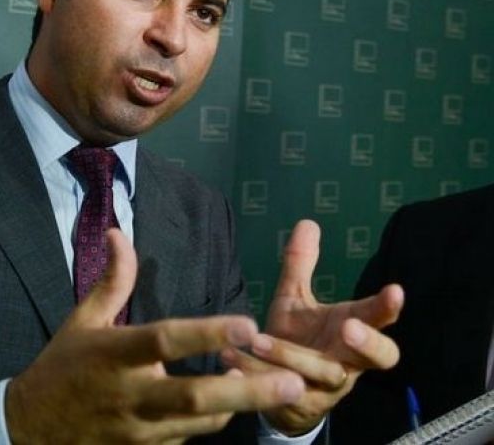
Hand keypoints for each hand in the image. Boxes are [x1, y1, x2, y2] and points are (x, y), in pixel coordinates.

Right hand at [5, 228, 307, 443]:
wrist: (31, 428)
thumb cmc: (62, 366)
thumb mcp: (82, 320)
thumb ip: (111, 280)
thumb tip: (118, 232)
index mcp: (114, 355)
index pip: (165, 341)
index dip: (206, 333)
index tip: (248, 323)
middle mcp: (130, 395)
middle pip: (194, 397)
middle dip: (248, 390)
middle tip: (295, 379)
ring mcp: (138, 431)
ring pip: (200, 424)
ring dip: (240, 406)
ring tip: (282, 388)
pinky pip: (188, 439)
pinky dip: (213, 422)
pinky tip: (235, 404)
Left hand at [225, 219, 403, 434]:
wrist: (279, 390)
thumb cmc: (298, 338)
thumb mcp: (296, 300)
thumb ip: (300, 266)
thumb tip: (307, 222)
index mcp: (350, 331)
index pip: (380, 320)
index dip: (388, 308)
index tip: (394, 290)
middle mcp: (346, 360)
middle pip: (377, 358)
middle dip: (368, 344)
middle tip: (349, 328)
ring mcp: (324, 387)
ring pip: (320, 375)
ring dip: (289, 357)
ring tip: (258, 340)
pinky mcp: (296, 404)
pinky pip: (280, 394)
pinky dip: (255, 378)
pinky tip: (232, 363)